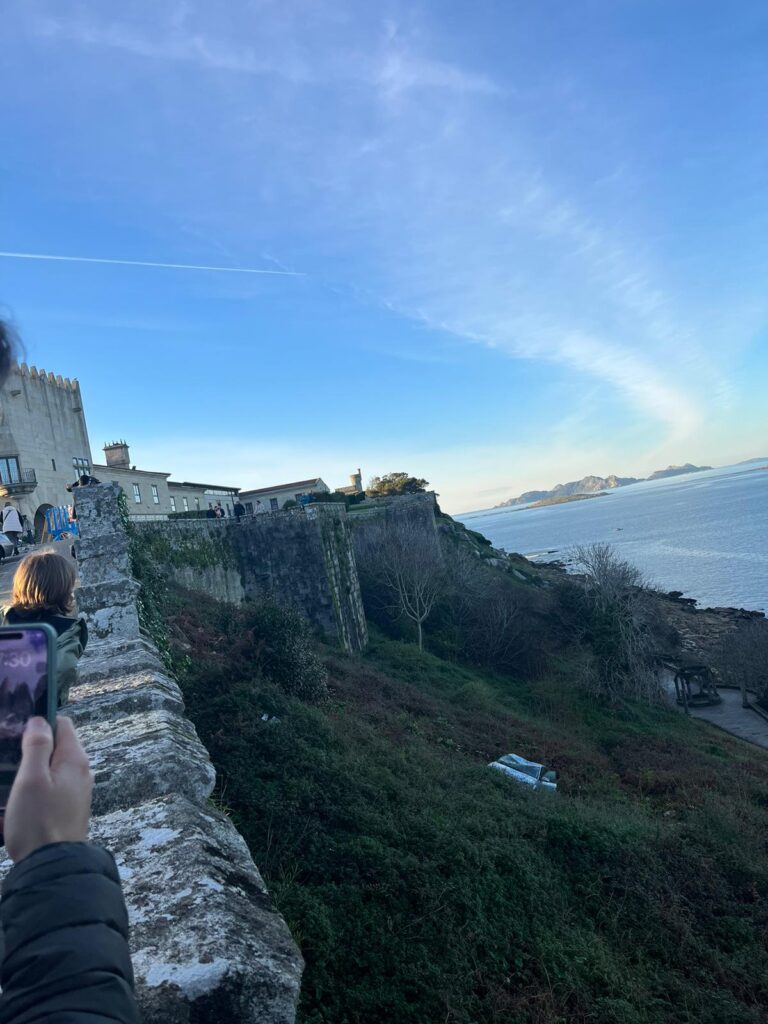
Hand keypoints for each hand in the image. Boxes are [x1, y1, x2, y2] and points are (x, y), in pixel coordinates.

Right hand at [4, 717, 92, 863]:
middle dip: (30, 751)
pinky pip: (47, 792)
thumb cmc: (39, 822)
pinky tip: (11, 808)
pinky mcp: (67, 810)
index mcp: (74, 760)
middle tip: (7, 760)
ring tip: (6, 785)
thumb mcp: (31, 779)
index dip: (40, 723)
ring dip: (27, 775)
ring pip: (48, 771)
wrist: (51, 867)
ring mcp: (75, 793)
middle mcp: (80, 773)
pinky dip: (30, 794)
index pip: (62, 724)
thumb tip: (39, 720)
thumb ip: (37, 746)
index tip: (17, 731)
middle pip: (54, 748)